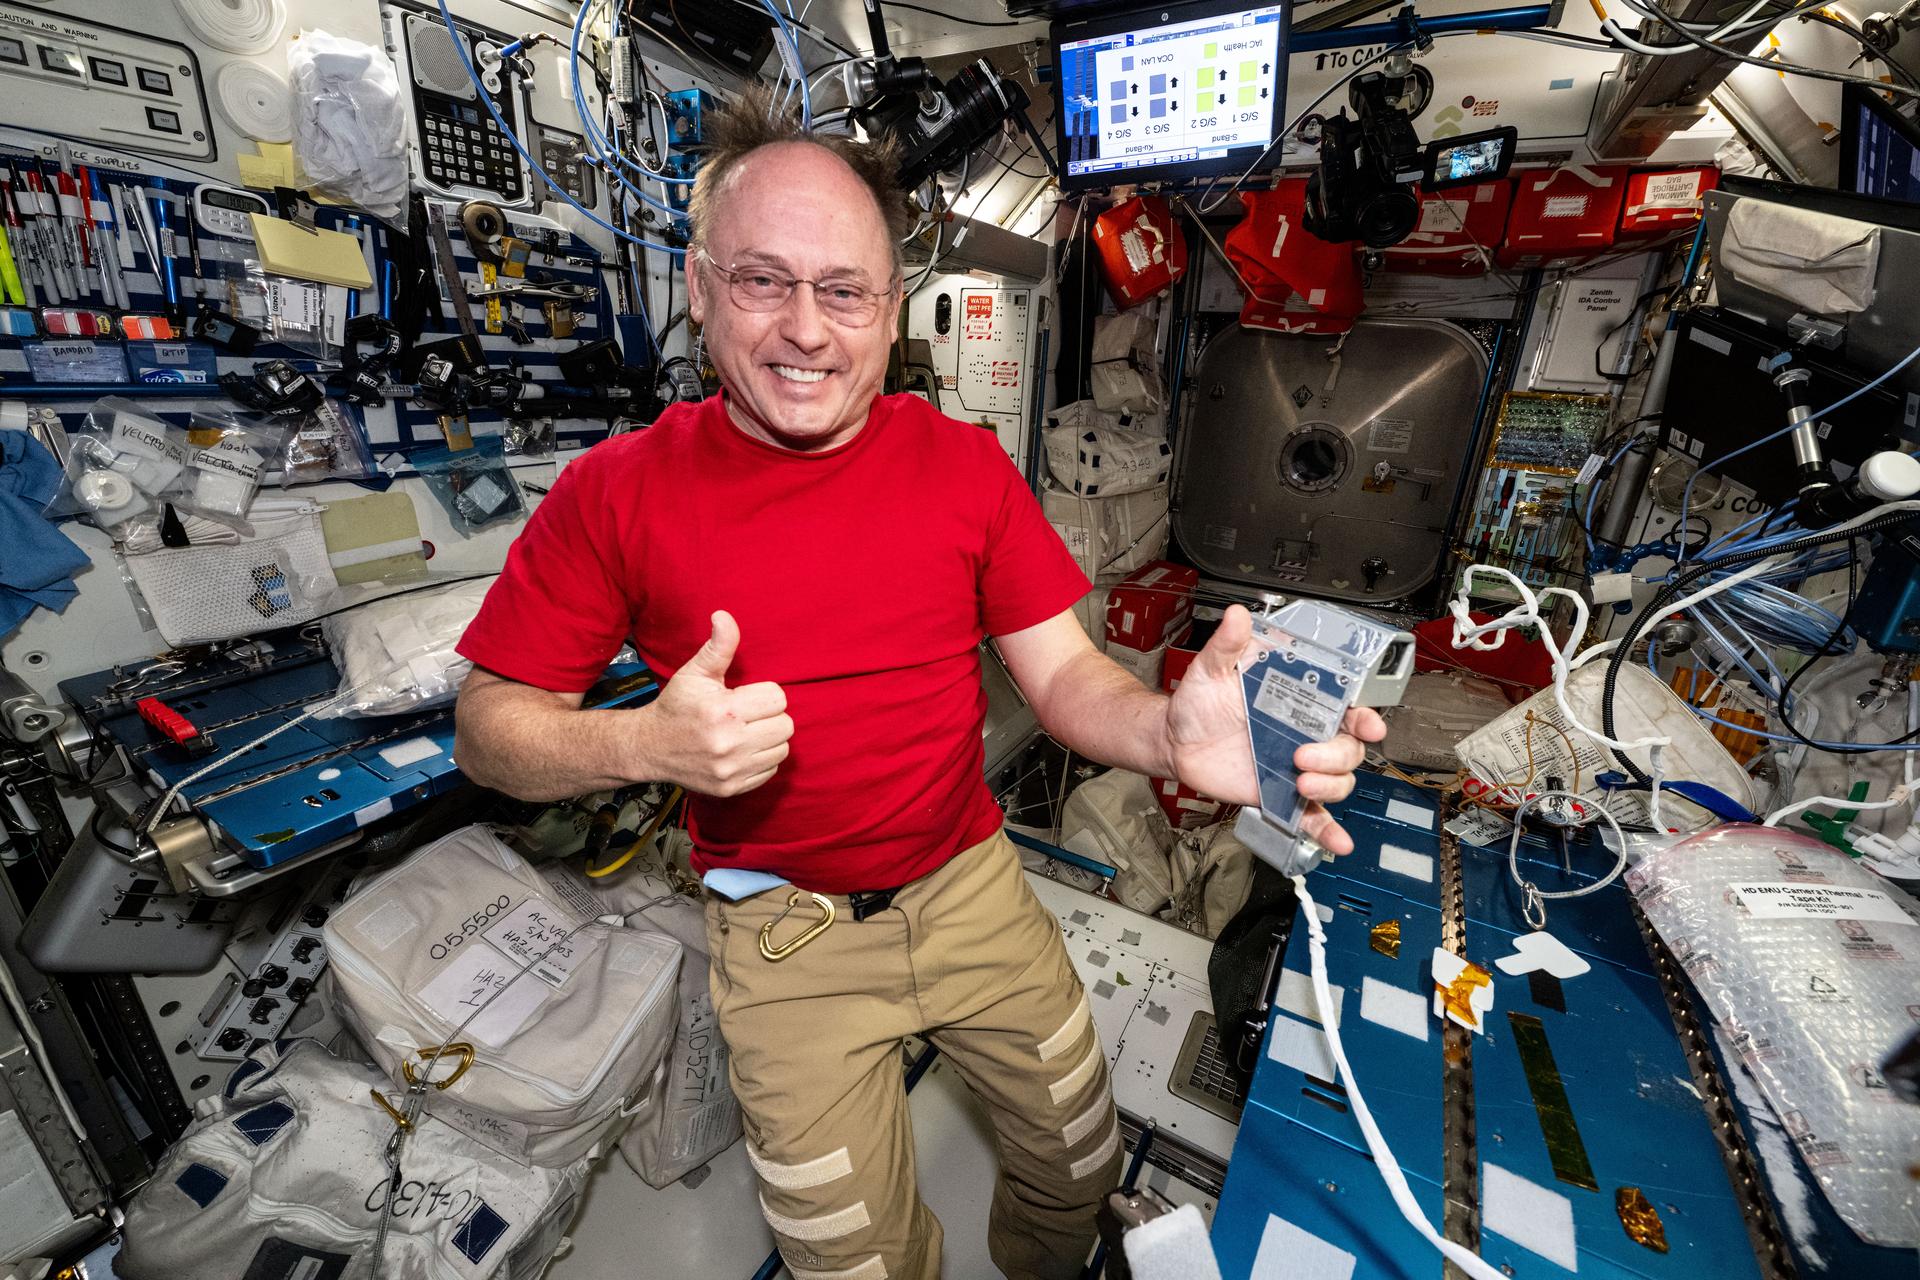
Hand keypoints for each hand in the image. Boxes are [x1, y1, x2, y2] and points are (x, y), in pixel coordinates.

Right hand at [637, 611, 792, 796]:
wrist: (649, 748)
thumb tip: (724, 616)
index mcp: (724, 711)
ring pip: (782, 749)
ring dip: (769, 738)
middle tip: (747, 715)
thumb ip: (718, 646)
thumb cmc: (676, 706)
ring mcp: (731, 770)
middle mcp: (729, 744)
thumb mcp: (695, 672)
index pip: (778, 698)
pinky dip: (761, 760)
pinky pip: (771, 770)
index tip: (744, 697)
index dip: (763, 694)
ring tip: (746, 732)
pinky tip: (741, 750)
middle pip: (785, 725)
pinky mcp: (732, 788)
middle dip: (769, 716)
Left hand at [1164, 604, 1388, 855]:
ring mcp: (1298, 766)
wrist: (1175, 741)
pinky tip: (1337, 843)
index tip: (1367, 723)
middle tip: (1302, 756)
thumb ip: (1226, 646)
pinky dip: (1328, 830)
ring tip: (1300, 784)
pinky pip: (1313, 816)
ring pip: (1339, 781)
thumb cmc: (1198, 702)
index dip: (1364, 715)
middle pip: (1348, 749)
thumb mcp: (1210, 670)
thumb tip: (1237, 616)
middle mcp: (1306, 733)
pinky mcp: (1283, 794)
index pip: (1347, 706)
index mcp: (1299, 700)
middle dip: (1336, 755)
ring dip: (1331, 787)